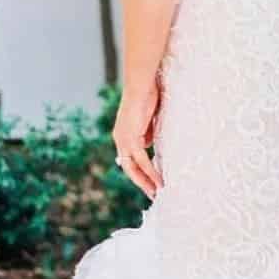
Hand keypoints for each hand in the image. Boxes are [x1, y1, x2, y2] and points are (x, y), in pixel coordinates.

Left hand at [113, 75, 163, 199]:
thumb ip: (147, 133)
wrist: (142, 84)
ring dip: (146, 181)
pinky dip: (150, 172)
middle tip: (153, 193)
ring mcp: (123, 139)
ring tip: (157, 192)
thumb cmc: (147, 95)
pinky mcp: (131, 138)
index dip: (139, 171)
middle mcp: (120, 139)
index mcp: (122, 134)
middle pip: (128, 168)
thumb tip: (149, 145)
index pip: (129, 158)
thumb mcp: (148, 118)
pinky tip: (159, 181)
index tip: (150, 180)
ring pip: (133, 168)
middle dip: (141, 182)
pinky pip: (142, 161)